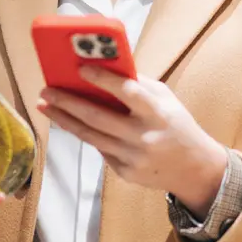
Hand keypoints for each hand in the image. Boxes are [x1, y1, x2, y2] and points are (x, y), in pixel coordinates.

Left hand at [38, 68, 227, 216]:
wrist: (195, 169)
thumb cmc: (177, 125)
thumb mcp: (167, 100)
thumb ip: (140, 86)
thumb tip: (106, 68)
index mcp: (158, 113)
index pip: (128, 92)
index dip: (103, 80)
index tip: (80, 69)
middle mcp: (144, 136)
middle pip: (98, 117)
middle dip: (68, 102)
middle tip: (46, 90)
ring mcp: (133, 157)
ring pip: (91, 136)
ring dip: (65, 120)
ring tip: (46, 106)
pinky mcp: (126, 173)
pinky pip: (101, 151)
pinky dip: (87, 135)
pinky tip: (72, 124)